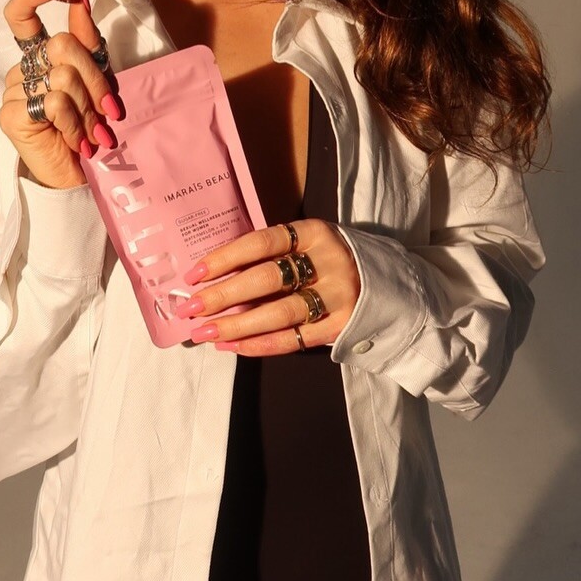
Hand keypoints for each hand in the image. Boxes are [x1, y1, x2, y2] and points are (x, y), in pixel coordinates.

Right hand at [0, 0, 122, 190]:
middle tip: (109, 112)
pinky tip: (79, 142)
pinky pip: (54, 102)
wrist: (82, 176)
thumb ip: (87, 41)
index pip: (20, 15)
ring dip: (89, 109)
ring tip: (94, 133)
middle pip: (63, 45)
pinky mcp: (12, 115)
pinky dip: (76, 123)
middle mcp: (23, 70)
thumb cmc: (91, 128)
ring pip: (64, 77)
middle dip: (96, 78)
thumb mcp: (97, 80)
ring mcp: (14, 91)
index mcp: (39, 57)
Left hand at [171, 220, 361, 353]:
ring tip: (205, 333)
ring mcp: (337, 296)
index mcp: (315, 232)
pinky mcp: (341, 327)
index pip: (261, 242)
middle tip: (191, 309)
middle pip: (266, 279)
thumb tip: (214, 277)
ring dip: (236, 326)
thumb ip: (273, 255)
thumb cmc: (331, 262)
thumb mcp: (310, 244)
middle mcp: (328, 262)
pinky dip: (259, 345)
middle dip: (222, 296)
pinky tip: (233, 347)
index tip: (194, 275)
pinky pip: (293, 340)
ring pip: (277, 314)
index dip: (224, 258)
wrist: (389, 286)